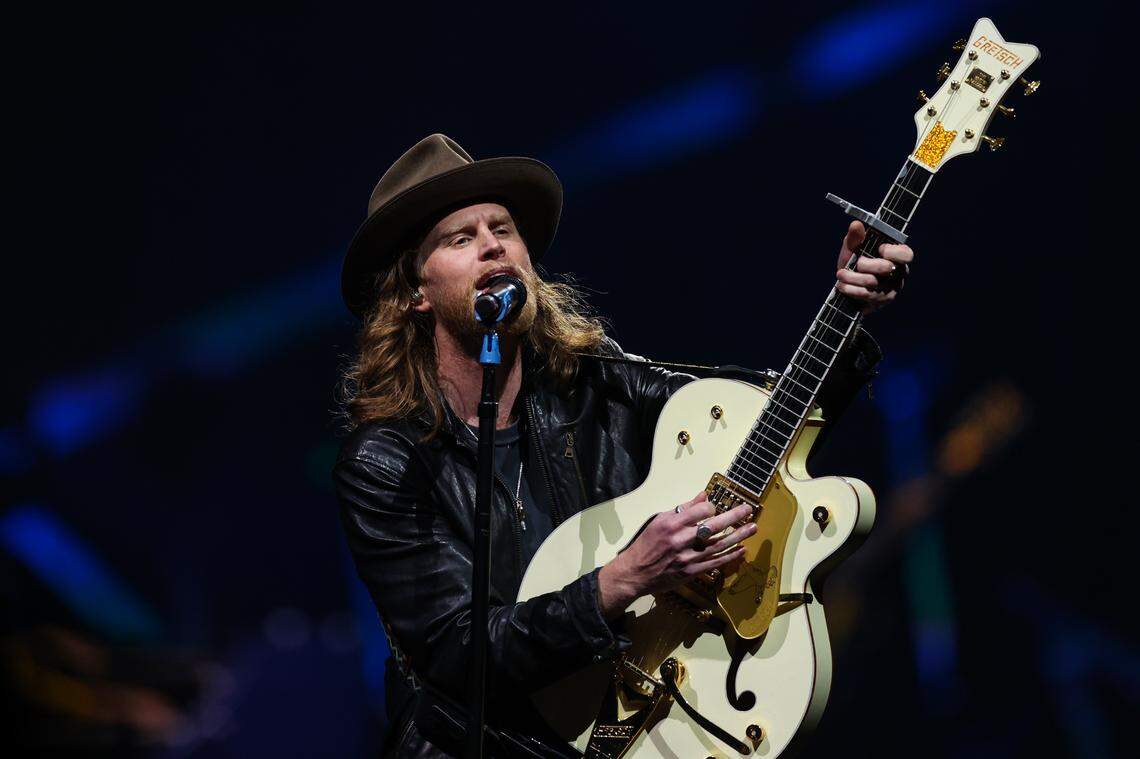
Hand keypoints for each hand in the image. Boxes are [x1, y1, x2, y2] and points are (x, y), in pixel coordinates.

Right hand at [596, 492, 754, 619]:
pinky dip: (731, 556)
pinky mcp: (692, 571)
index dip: (711, 507)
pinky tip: (742, 549)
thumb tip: (703, 496)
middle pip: (714, 526)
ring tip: (753, 527)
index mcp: (672, 524)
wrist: (636, 572)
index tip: (714, 507)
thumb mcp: (660, 521)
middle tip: (748, 509)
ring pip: (720, 545)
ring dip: (739, 536)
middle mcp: (681, 540)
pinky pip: (716, 562)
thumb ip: (683, 509)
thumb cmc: (646, 544)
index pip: (700, 511)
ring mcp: (688, 557)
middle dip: (734, 516)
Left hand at [835, 221, 914, 313]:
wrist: (846, 285)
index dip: (893, 252)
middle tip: (856, 263)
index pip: (906, 254)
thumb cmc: (853, 263)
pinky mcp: (881, 301)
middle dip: (865, 264)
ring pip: (872, 282)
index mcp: (897, 256)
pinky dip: (850, 289)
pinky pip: (866, 295)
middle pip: (885, 268)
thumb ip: (855, 237)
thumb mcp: (852, 248)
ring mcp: (891, 289)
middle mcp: (898, 273)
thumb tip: (856, 224)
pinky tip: (841, 285)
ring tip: (840, 274)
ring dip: (852, 277)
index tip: (880, 248)